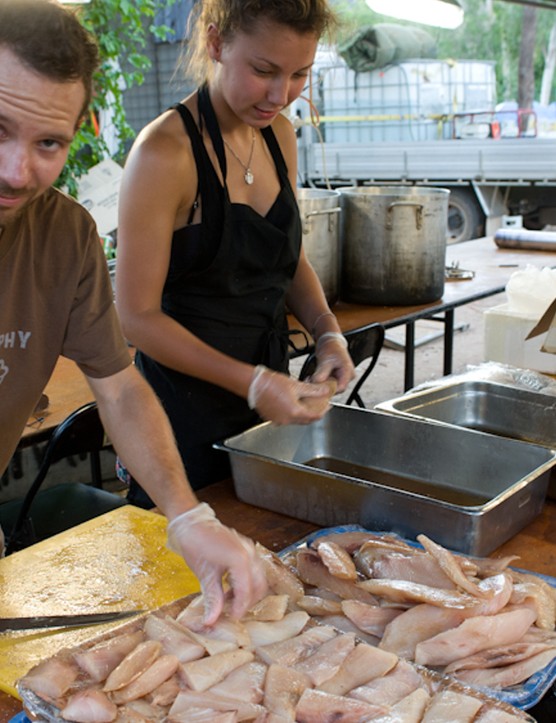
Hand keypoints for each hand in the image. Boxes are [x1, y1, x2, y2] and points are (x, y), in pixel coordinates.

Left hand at [167, 503, 267, 624]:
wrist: (192, 523)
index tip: (232, 619)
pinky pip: (254, 569)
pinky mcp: (246, 548)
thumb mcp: (204, 575)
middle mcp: (249, 553)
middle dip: (247, 601)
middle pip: (259, 586)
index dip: (240, 608)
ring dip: (247, 592)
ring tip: (229, 599)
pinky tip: (230, 587)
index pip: (247, 592)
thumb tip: (211, 621)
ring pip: (259, 578)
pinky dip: (246, 581)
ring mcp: (250, 549)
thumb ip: (212, 599)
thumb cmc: (196, 545)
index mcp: (240, 559)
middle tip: (232, 611)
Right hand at [248, 366, 334, 423]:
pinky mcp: (271, 418)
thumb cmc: (271, 384)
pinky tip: (293, 404)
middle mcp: (286, 420)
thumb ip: (313, 390)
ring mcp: (278, 420)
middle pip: (306, 420)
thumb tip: (325, 391)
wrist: (253, 384)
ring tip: (305, 402)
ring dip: (303, 413)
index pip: (315, 416)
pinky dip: (292, 413)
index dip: (323, 411)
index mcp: (294, 412)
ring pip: (296, 420)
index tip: (327, 407)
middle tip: (319, 405)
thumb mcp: (296, 385)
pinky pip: (286, 419)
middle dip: (314, 413)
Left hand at [311, 332, 354, 392]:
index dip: (328, 389)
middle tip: (310, 382)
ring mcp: (342, 378)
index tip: (317, 387)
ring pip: (331, 387)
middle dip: (322, 387)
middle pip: (335, 389)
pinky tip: (312, 378)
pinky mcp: (336, 377)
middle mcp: (347, 377)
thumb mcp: (325, 360)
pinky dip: (320, 382)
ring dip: (320, 384)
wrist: (330, 341)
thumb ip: (322, 373)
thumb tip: (316, 383)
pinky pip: (328, 383)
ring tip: (310, 379)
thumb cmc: (330, 348)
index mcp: (348, 372)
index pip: (340, 388)